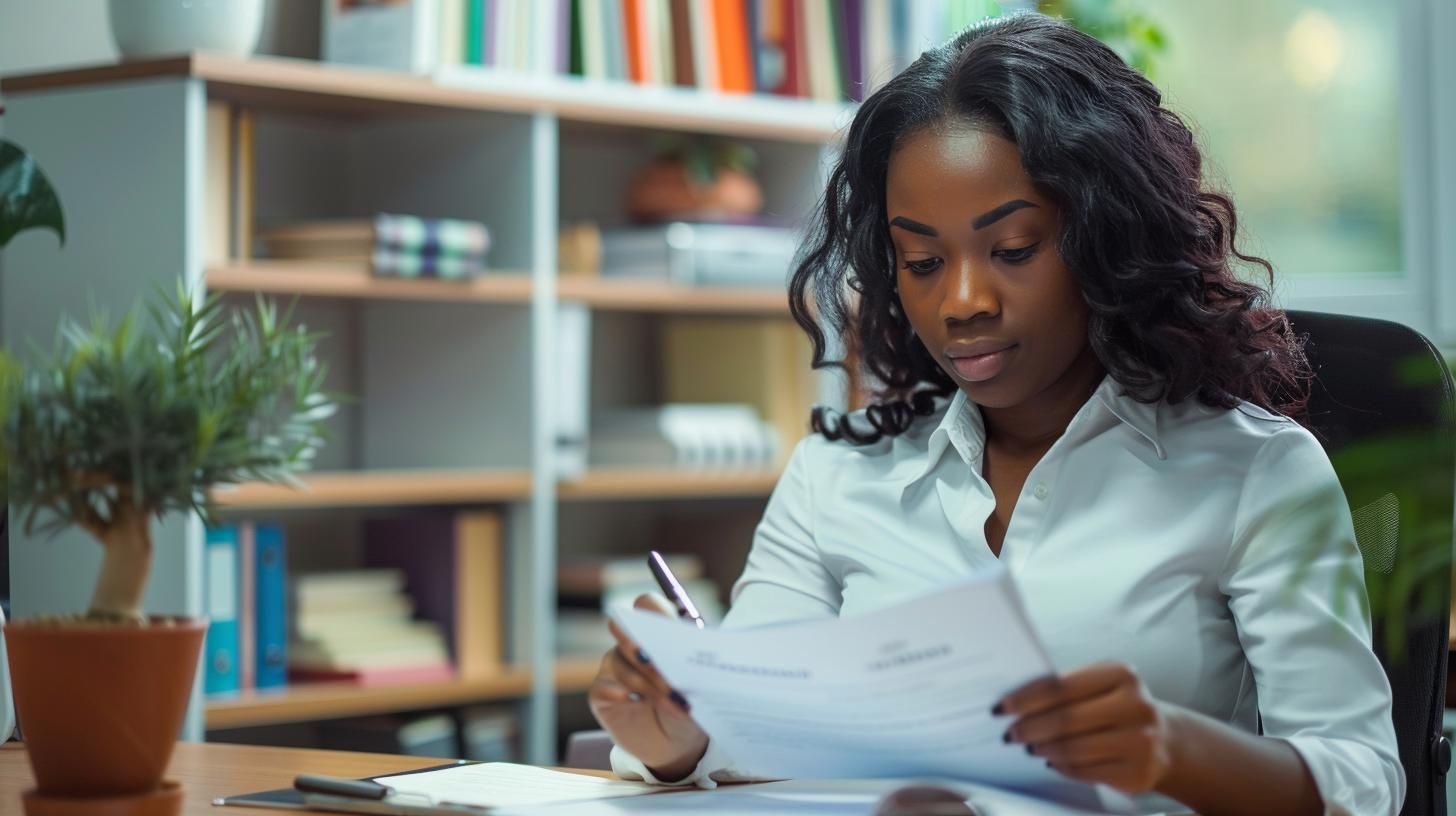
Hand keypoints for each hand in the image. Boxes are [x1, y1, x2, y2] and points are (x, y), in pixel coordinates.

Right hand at [586, 594, 708, 780]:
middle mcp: (632, 643)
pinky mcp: (601, 693)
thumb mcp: (702, 688)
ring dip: (648, 682)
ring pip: (620, 662)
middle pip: (626, 628)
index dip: (656, 611)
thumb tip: (700, 664)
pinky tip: (636, 700)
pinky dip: (621, 693)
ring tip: (674, 704)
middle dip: (646, 647)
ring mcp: (614, 666)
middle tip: (667, 669)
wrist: (676, 743)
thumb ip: (697, 670)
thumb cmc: (691, 705)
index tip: (672, 629)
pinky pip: (604, 687)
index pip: (647, 605)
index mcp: (659, 631)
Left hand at [997, 663, 1173, 794]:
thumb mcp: (1101, 687)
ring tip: (1029, 747)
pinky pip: (1086, 772)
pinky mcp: (1137, 774)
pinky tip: (1052, 761)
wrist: (1166, 741)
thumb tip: (1014, 703)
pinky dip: (1062, 766)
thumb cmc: (1118, 708)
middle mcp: (1136, 706)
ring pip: (1074, 749)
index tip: (1001, 707)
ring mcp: (1141, 742)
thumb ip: (1065, 689)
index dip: (1026, 698)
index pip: (1061, 686)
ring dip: (1044, 749)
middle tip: (1010, 733)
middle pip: (1066, 719)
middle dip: (1030, 727)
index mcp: (1122, 674)